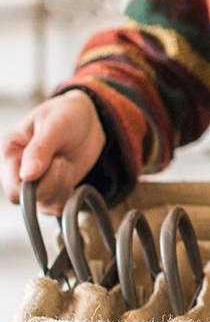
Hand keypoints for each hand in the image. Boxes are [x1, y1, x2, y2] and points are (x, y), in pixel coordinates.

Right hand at [1, 90, 105, 214]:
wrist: (87, 119)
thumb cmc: (67, 114)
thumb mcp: (54, 125)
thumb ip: (40, 149)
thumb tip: (27, 175)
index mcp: (10, 151)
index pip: (12, 188)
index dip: (34, 185)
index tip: (55, 162)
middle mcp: (18, 171)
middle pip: (29, 201)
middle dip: (52, 184)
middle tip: (63, 161)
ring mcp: (36, 183)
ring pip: (46, 205)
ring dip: (63, 187)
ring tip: (66, 163)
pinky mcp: (54, 189)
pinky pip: (59, 206)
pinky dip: (70, 194)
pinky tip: (71, 173)